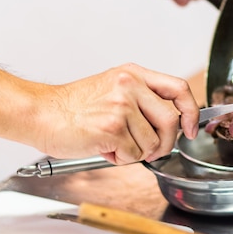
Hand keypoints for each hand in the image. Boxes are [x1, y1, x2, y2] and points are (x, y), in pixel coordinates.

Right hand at [33, 63, 198, 163]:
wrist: (41, 114)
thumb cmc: (73, 108)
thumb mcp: (113, 89)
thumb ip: (142, 99)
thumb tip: (172, 124)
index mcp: (133, 74)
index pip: (179, 88)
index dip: (191, 111)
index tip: (190, 129)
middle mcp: (130, 86)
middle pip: (171, 121)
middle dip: (165, 143)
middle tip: (148, 150)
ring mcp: (121, 106)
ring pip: (152, 143)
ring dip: (136, 152)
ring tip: (114, 144)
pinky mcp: (112, 127)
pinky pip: (133, 154)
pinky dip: (121, 158)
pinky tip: (104, 148)